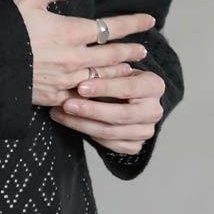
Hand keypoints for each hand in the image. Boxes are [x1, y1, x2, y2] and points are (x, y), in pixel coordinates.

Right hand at [8, 0, 158, 155]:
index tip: (149, 20)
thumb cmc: (4, 23)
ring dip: (118, 73)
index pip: (112, 27)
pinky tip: (100, 93)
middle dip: (130, 51)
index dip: (133, 23)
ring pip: (102, 79)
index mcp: (71, 32)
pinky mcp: (53, 97)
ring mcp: (65, 81)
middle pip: (112, 56)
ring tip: (129, 70)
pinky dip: (96, 94)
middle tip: (143, 50)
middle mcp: (73, 59)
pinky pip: (83, 98)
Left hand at [49, 65, 165, 154]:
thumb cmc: (118, 77)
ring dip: (81, 124)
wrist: (128, 96)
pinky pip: (109, 144)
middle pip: (121, 114)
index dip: (104, 88)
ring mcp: (146, 131)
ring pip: (111, 132)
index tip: (81, 87)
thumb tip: (79, 69)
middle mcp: (155, 111)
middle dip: (91, 110)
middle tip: (67, 104)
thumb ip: (104, 69)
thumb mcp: (115, 68)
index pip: (128, 88)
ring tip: (59, 113)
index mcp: (154, 86)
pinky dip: (87, 134)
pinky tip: (69, 123)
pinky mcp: (135, 145)